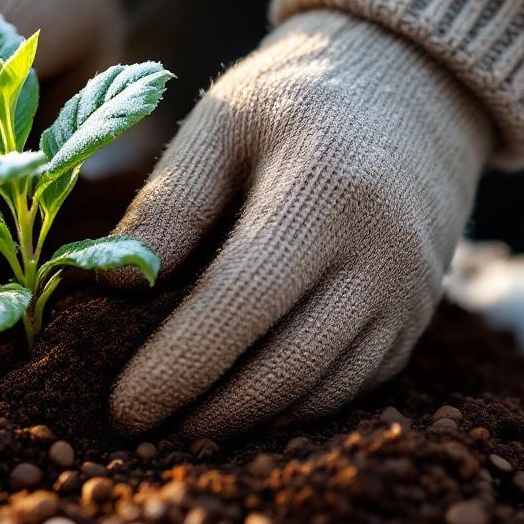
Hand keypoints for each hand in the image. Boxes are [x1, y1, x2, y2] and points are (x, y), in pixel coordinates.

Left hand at [109, 10, 496, 438]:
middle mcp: (382, 253)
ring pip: (319, 394)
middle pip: (284, 367)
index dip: (178, 365)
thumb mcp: (219, 122)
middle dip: (204, 414)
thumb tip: (107, 287)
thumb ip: (166, 204)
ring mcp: (409, 296)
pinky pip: (349, 391)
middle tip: (136, 435)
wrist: (416, 88)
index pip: (240, 303)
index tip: (122, 408)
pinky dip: (288, 413)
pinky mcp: (415, 322)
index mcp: (325, 189)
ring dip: (244, 427)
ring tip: (175, 434)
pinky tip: (235, 415)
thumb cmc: (295, 100)